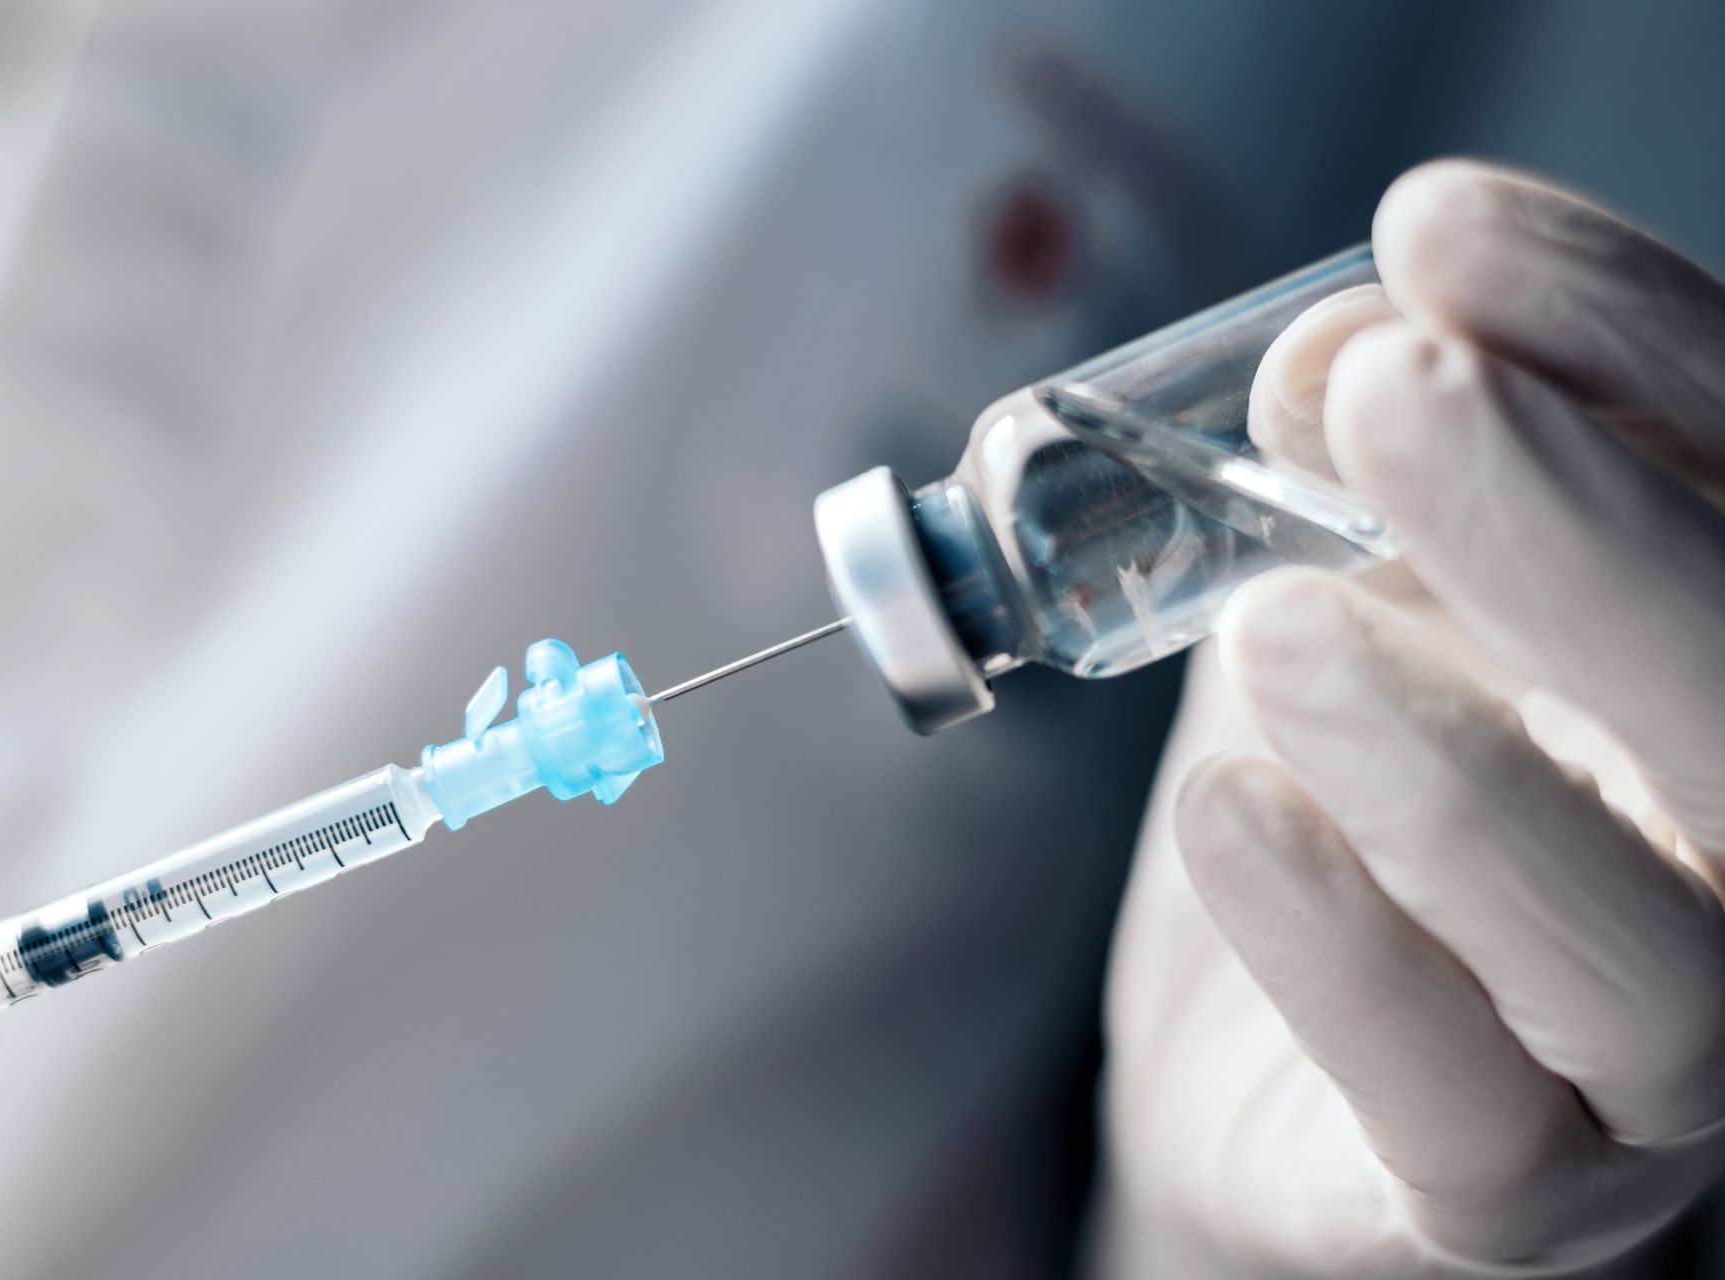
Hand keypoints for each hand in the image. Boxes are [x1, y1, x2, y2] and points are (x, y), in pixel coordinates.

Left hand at [1097, 160, 1724, 1275]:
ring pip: (1645, 952)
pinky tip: (1228, 817)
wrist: (1259, 1053)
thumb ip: (1372, 481)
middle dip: (1583, 532)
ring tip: (1277, 634)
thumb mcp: (1353, 594)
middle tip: (1395, 397)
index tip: (1440, 230)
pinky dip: (1344, 951)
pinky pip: (1458, 1106)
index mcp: (1719, 676)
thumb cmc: (1335, 799)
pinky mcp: (1498, 1201)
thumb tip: (1338, 348)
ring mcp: (1647, 1071)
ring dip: (1457, 770)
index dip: (1629, 337)